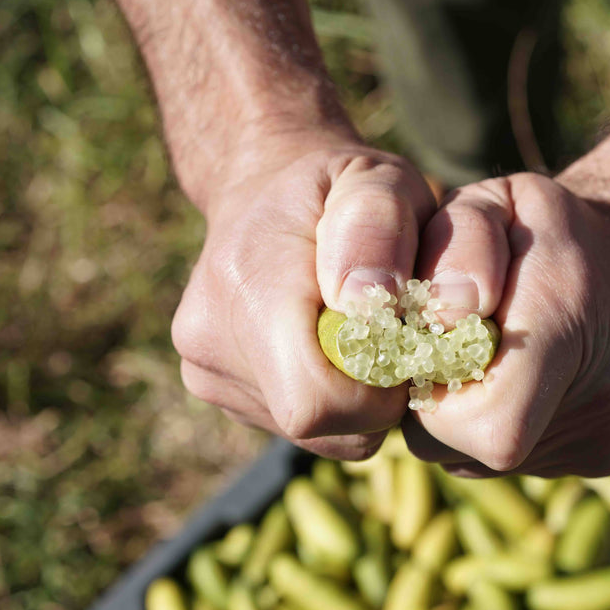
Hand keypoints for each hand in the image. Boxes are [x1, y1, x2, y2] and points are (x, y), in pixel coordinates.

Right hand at [171, 135, 435, 459]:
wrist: (262, 185)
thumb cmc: (336, 183)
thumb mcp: (377, 176)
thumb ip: (381, 225)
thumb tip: (367, 300)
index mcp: (246, 285)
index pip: (315, 401)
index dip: (379, 391)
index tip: (405, 340)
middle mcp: (208, 338)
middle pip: (317, 426)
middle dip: (373, 396)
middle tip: (392, 333)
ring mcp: (203, 370)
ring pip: (312, 433)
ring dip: (354, 399)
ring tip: (355, 331)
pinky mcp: (211, 386)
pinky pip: (295, 426)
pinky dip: (329, 400)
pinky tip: (326, 345)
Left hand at [401, 171, 609, 476]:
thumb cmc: (547, 227)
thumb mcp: (494, 203)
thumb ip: (454, 251)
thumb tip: (441, 325)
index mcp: (568, 323)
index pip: (487, 424)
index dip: (432, 389)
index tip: (432, 341)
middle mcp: (603, 399)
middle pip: (457, 445)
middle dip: (433, 398)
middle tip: (453, 343)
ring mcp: (609, 440)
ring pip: (474, 458)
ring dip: (462, 414)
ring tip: (494, 355)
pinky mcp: (606, 458)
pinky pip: (510, 460)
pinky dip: (497, 424)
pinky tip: (521, 377)